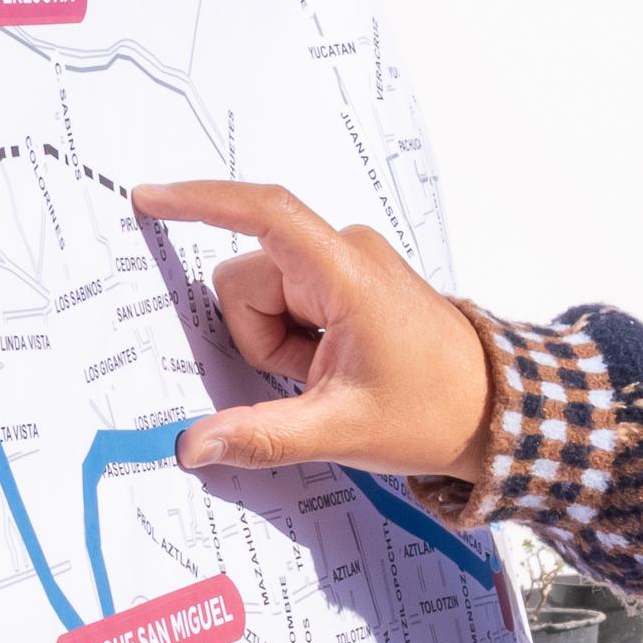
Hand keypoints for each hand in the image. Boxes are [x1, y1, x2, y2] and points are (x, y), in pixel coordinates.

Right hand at [127, 178, 491, 483]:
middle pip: (246, 279)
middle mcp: (345, 252)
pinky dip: (293, 339)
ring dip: (277, 343)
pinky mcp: (346, 279)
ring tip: (326, 376)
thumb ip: (262, 435)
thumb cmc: (432, 414)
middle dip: (259, 337)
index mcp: (347, 273)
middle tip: (311, 380)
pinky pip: (285, 301)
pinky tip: (329, 366)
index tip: (149, 197)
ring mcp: (346, 263)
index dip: (200, 201)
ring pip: (261, 294)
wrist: (492, 413)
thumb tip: (194, 445)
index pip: (264, 214)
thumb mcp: (342, 431)